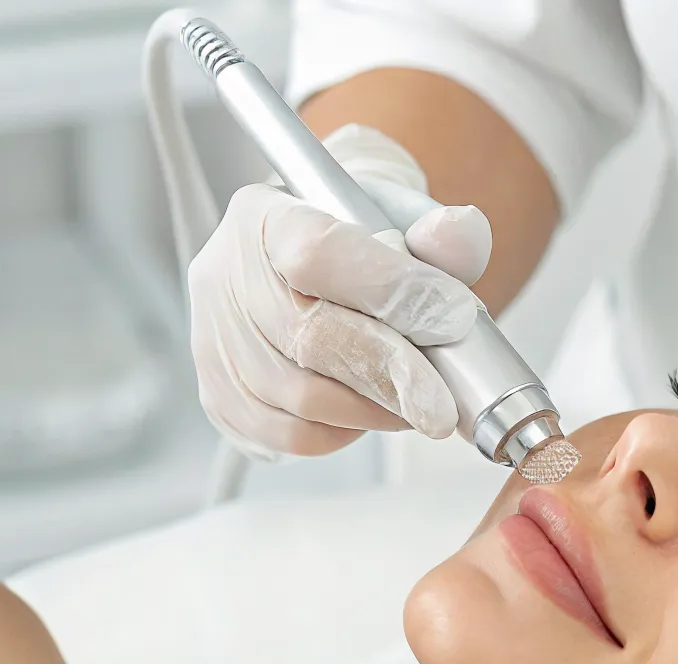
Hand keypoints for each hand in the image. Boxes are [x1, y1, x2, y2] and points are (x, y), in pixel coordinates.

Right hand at [188, 125, 494, 458]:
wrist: (322, 266)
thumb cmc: (366, 245)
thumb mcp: (411, 224)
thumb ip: (442, 233)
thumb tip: (462, 231)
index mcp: (267, 215)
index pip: (320, 255)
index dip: (390, 291)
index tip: (455, 318)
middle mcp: (225, 274)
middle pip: (307, 336)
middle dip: (392, 371)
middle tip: (444, 400)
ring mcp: (215, 337)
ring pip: (298, 396)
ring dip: (374, 407)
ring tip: (418, 401)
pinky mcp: (219, 392)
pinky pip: (286, 434)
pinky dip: (342, 433)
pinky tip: (372, 411)